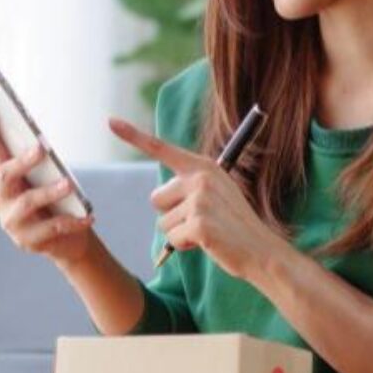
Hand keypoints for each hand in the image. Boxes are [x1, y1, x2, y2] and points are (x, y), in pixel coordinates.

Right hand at [0, 102, 97, 267]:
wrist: (68, 241)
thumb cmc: (57, 202)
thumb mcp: (48, 178)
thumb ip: (42, 162)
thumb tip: (41, 142)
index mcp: (4, 178)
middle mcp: (1, 199)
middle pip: (5, 176)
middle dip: (22, 162)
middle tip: (41, 150)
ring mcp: (12, 222)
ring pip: (28, 203)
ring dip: (49, 192)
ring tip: (69, 185)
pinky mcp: (27, 242)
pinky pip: (51, 228)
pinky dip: (72, 221)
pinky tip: (88, 217)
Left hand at [108, 116, 282, 280]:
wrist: (262, 251)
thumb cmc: (235, 226)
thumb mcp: (217, 195)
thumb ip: (191, 186)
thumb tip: (158, 196)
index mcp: (203, 167)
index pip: (162, 148)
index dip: (134, 135)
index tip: (110, 121)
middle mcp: (200, 178)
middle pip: (156, 199)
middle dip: (172, 215)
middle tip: (202, 221)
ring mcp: (200, 200)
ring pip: (162, 223)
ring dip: (180, 234)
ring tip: (208, 232)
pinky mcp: (198, 223)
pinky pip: (172, 239)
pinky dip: (185, 247)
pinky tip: (208, 243)